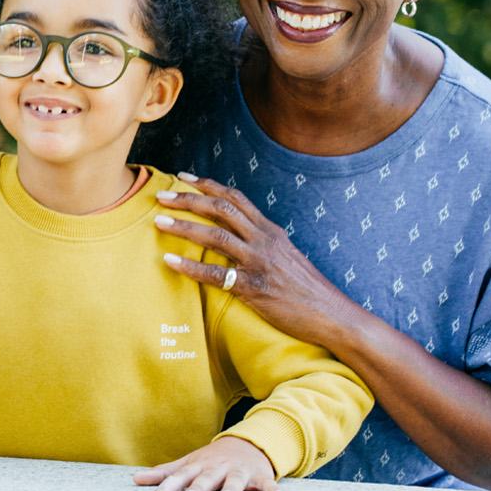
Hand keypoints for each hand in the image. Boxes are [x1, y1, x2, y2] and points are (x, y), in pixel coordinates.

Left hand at [132, 436, 283, 490]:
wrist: (247, 444)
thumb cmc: (211, 460)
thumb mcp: (188, 463)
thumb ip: (164, 473)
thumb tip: (135, 479)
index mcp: (199, 466)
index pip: (182, 475)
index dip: (170, 485)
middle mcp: (218, 467)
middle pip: (206, 478)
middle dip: (197, 488)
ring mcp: (239, 471)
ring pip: (234, 481)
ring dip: (231, 490)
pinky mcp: (259, 476)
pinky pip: (268, 485)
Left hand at [154, 173, 361, 348]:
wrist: (332, 314)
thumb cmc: (306, 288)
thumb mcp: (286, 255)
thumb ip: (263, 241)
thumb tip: (239, 233)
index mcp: (270, 230)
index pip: (235, 198)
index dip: (207, 185)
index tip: (183, 176)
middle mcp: (264, 240)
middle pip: (221, 209)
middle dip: (188, 200)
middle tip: (160, 196)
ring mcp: (259, 263)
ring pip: (216, 236)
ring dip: (183, 227)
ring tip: (158, 222)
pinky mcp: (254, 289)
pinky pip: (216, 275)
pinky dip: (190, 267)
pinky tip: (170, 262)